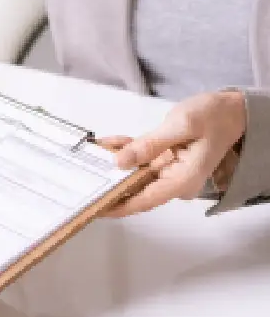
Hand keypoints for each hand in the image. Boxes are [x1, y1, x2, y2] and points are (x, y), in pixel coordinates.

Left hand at [103, 90, 246, 216]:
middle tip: (83, 175)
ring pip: (133, 173)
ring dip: (113, 162)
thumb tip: (120, 162)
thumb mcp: (182, 125)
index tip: (95, 208)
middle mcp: (174, 181)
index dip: (118, 206)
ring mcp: (168, 172)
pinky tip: (108, 143)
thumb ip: (150, 144)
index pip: (145, 200)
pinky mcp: (163, 160)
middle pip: (135, 188)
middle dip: (109, 180)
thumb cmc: (214, 116)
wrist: (232, 108)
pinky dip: (124, 150)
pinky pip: (139, 159)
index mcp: (182, 180)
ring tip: (92, 152)